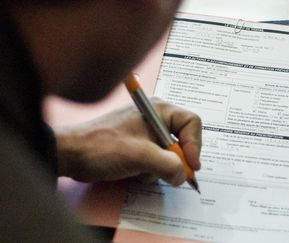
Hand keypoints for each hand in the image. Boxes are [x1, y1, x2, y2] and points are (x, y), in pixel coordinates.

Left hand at [55, 98, 201, 185]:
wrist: (72, 155)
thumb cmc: (103, 147)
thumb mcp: (140, 156)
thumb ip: (168, 165)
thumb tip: (182, 175)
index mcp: (159, 111)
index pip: (191, 123)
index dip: (195, 144)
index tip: (191, 166)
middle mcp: (156, 119)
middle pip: (182, 140)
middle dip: (176, 160)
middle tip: (171, 174)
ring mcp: (147, 134)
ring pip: (170, 154)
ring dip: (160, 168)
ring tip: (142, 170)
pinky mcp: (139, 147)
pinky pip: (156, 161)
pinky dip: (150, 171)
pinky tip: (135, 172)